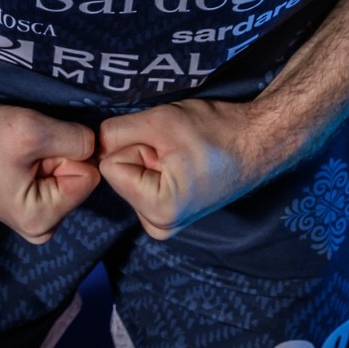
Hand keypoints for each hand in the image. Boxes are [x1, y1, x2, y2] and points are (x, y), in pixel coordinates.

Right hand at [0, 100, 99, 243]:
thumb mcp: (34, 130)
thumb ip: (77, 140)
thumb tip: (98, 147)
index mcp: (41, 220)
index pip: (89, 175)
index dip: (66, 151)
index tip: (35, 147)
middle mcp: (41, 228)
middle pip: (79, 177)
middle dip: (59, 156)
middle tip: (25, 150)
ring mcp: (35, 219)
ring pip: (68, 175)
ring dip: (50, 156)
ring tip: (18, 152)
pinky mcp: (29, 205)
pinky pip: (55, 177)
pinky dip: (42, 159)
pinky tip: (17, 157)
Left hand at [97, 99, 258, 239]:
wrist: (257, 141)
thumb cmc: (216, 131)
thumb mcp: (160, 121)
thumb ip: (116, 132)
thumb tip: (91, 143)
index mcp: (157, 211)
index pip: (109, 166)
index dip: (135, 145)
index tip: (168, 144)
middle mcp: (159, 226)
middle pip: (119, 174)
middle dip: (141, 153)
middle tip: (177, 148)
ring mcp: (165, 223)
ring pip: (130, 176)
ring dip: (149, 158)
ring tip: (182, 155)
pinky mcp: (169, 214)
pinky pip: (143, 182)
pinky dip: (157, 167)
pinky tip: (183, 163)